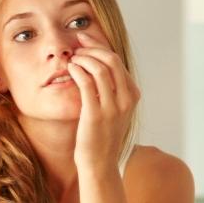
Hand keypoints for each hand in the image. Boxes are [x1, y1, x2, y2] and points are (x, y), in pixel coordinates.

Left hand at [67, 32, 139, 174]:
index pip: (117, 61)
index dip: (99, 46)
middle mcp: (127, 100)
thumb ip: (111, 88)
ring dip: (83, 58)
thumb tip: (97, 62)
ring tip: (72, 58)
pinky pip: (87, 83)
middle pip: (111, 60)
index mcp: (133, 96)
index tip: (84, 39)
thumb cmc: (102, 135)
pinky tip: (70, 69)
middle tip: (76, 45)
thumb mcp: (114, 109)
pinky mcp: (96, 114)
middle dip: (92, 47)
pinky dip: (78, 70)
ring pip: (100, 69)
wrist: (99, 163)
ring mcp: (113, 108)